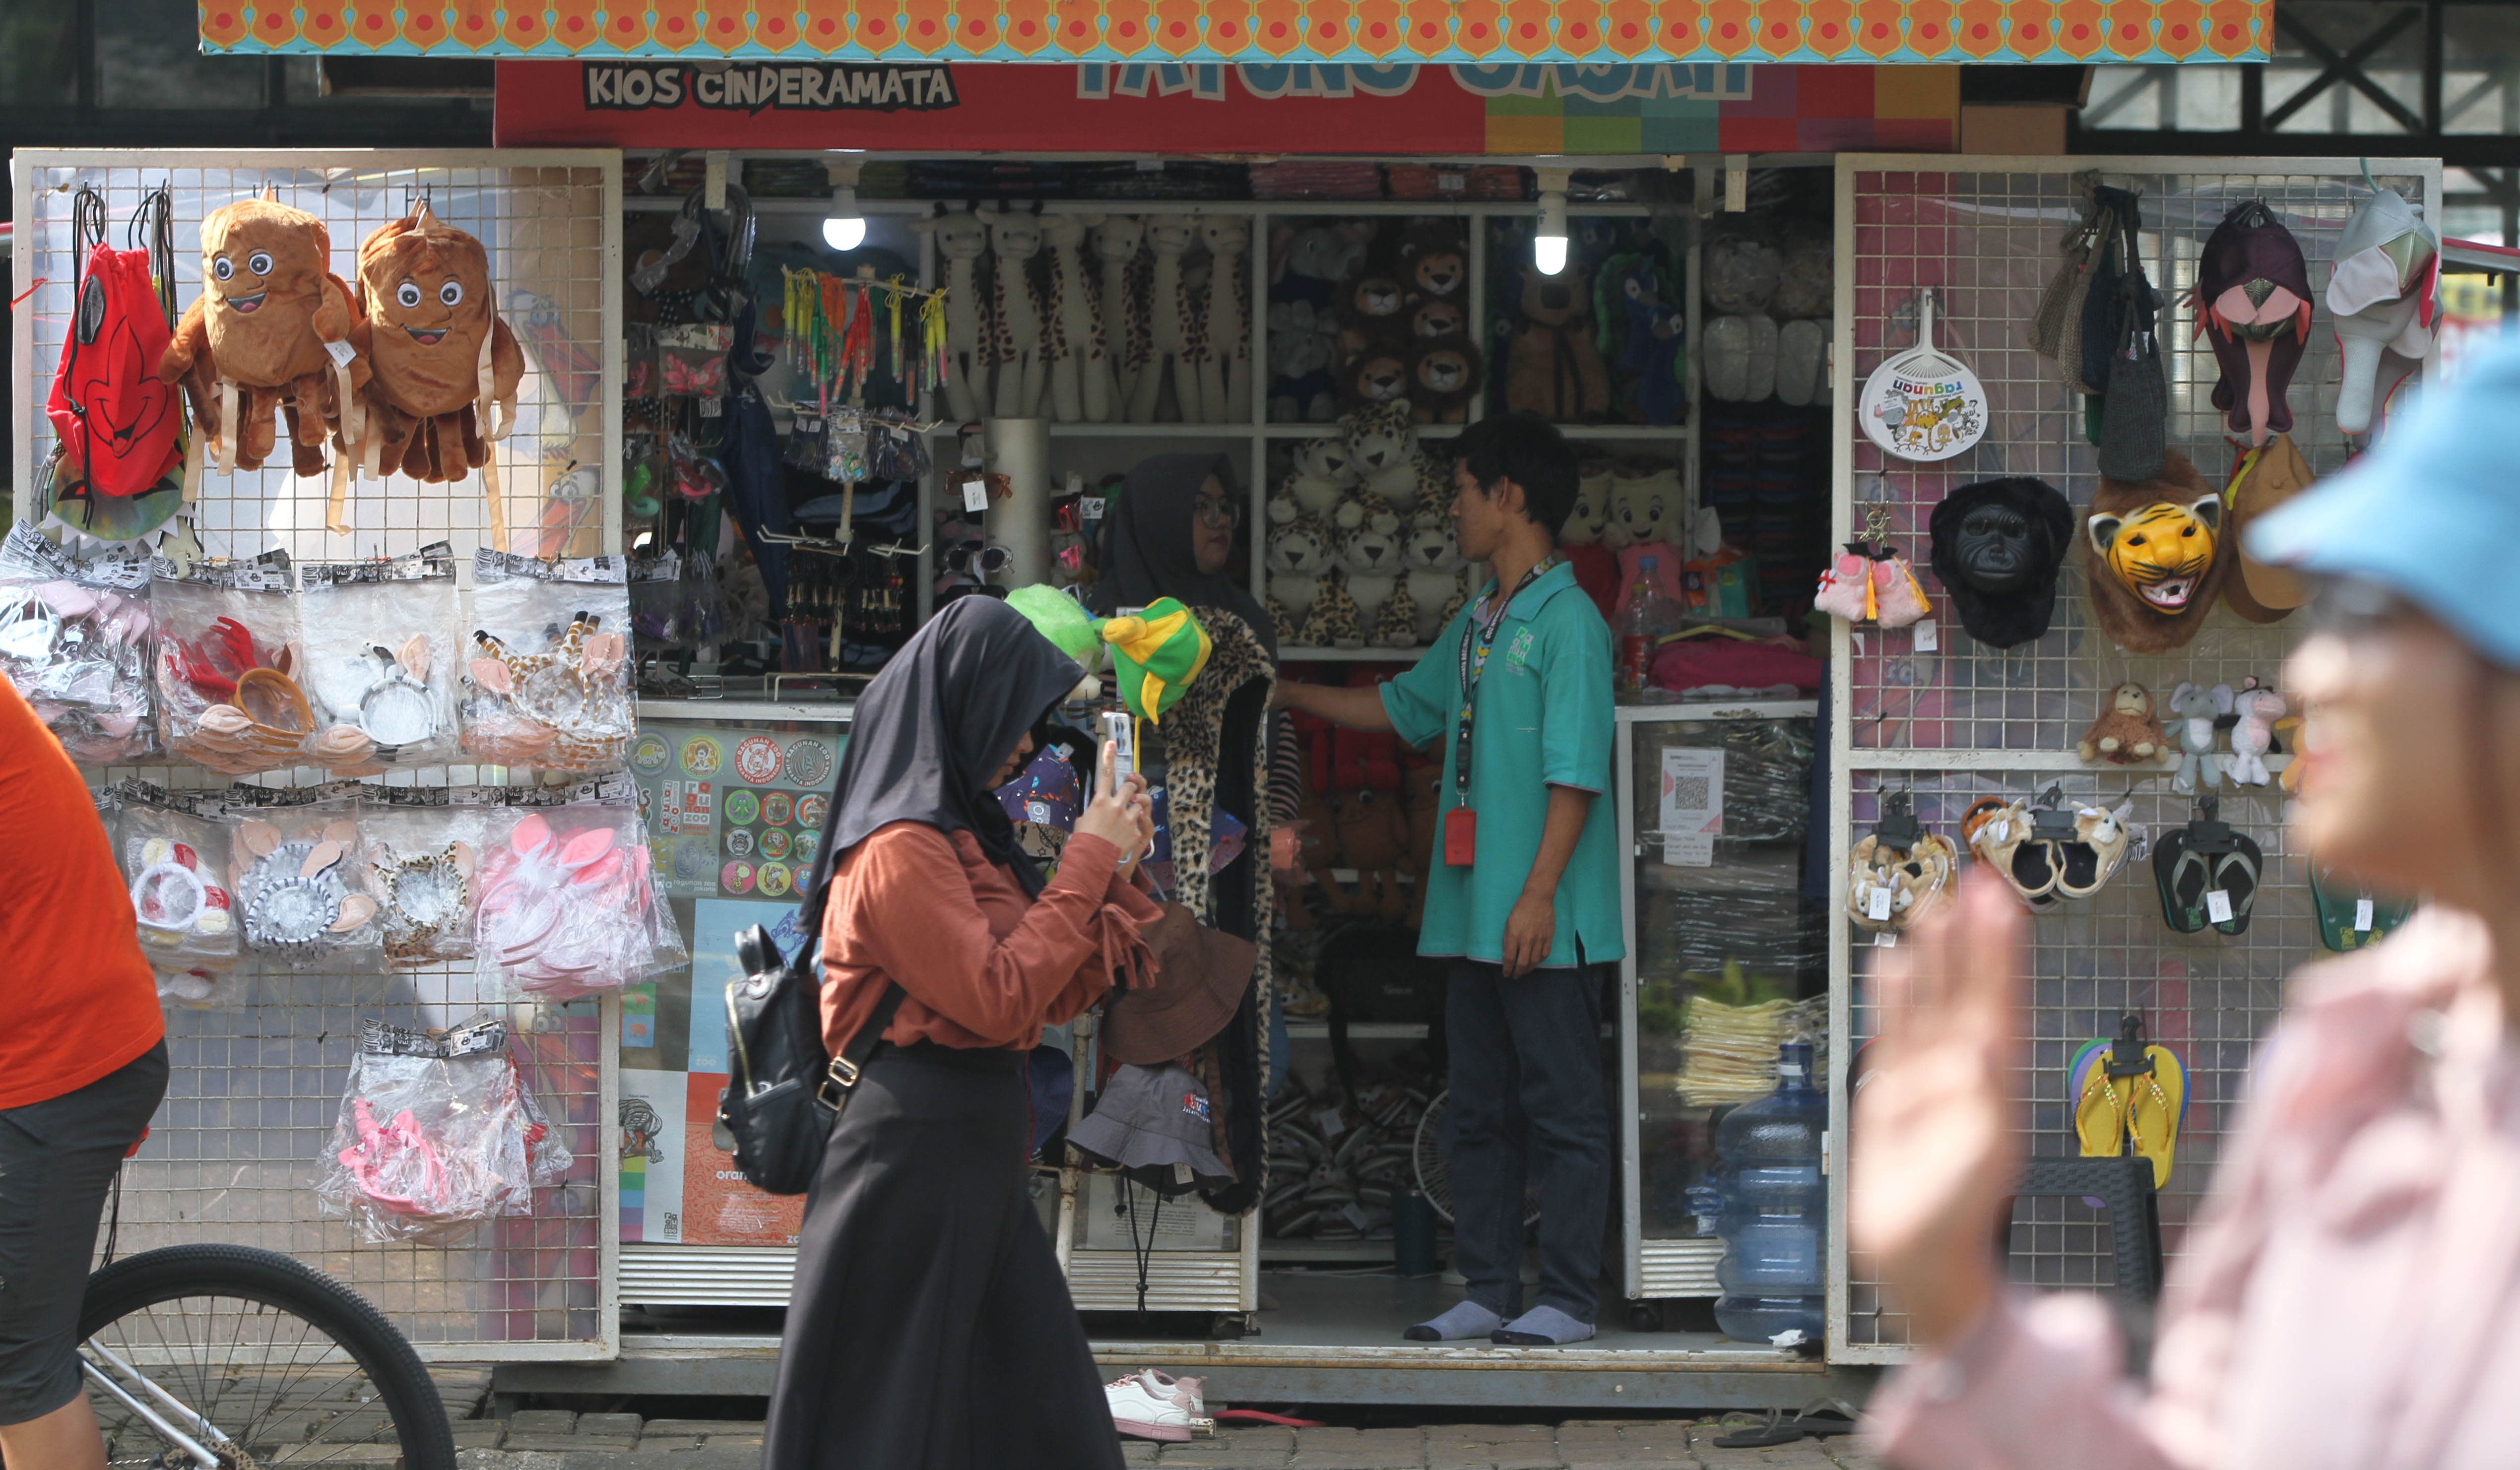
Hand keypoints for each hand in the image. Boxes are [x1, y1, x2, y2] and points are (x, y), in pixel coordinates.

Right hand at [1074, 739, 1153, 873]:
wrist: (1092, 861)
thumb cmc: (1084, 841)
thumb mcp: (1083, 820)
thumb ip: (1094, 809)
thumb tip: (1099, 807)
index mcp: (1100, 801)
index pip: (1105, 774)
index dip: (1109, 757)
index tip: (1111, 744)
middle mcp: (1116, 806)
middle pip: (1130, 787)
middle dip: (1131, 790)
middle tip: (1127, 796)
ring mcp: (1128, 817)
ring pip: (1140, 803)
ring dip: (1135, 808)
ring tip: (1126, 820)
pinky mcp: (1136, 830)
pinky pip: (1141, 821)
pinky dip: (1135, 825)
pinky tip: (1126, 835)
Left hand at [1500, 888, 1556, 977]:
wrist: (1538, 899)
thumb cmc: (1520, 909)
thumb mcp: (1508, 923)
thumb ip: (1507, 939)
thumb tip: (1507, 955)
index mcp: (1514, 935)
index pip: (1509, 958)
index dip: (1507, 969)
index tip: (1506, 974)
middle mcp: (1526, 940)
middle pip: (1522, 963)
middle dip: (1518, 972)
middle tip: (1515, 976)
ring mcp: (1539, 939)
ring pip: (1534, 961)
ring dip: (1528, 969)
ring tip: (1525, 971)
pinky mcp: (1548, 937)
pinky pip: (1544, 954)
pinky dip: (1539, 961)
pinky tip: (1535, 961)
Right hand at [1848, 868, 2023, 1348]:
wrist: (1916, 1260)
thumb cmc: (1952, 1223)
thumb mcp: (1977, 1164)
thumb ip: (1981, 1105)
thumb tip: (1985, 1048)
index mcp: (1992, 1084)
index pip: (1998, 999)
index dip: (1999, 950)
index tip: (2002, 902)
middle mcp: (1964, 1072)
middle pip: (1968, 989)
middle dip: (1972, 937)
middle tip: (1977, 881)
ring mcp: (1929, 1079)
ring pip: (1932, 1001)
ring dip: (1935, 955)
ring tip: (1936, 906)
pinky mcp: (1895, 1092)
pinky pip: (1895, 1031)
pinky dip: (1893, 995)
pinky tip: (1891, 963)